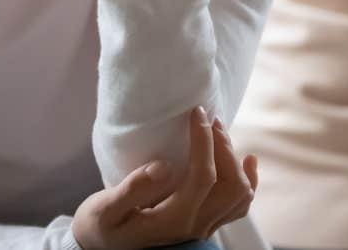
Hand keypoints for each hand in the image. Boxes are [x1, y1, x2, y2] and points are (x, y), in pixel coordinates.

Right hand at [72, 107, 257, 249]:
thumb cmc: (100, 227)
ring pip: (240, 196)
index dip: (205, 141)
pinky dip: (247, 180)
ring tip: (218, 132)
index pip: (203, 177)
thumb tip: (162, 166)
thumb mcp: (104, 210)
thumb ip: (131, 190)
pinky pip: (238, 206)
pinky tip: (247, 160)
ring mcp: (202, 226)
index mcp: (173, 220)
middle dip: (224, 147)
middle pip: (231, 185)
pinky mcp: (203, 222)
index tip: (197, 112)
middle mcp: (194, 225)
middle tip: (208, 118)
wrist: (101, 249)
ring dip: (235, 160)